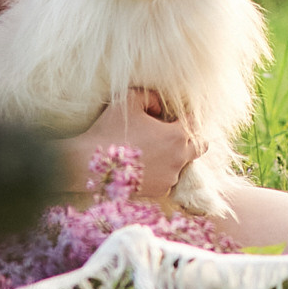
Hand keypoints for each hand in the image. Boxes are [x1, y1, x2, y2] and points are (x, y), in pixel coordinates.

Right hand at [82, 86, 200, 203]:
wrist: (88, 165)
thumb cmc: (109, 130)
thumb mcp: (129, 100)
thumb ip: (151, 96)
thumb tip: (160, 106)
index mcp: (176, 136)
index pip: (195, 122)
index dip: (183, 116)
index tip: (169, 116)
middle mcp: (179, 159)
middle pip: (198, 146)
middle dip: (188, 137)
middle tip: (166, 133)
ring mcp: (170, 178)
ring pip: (182, 163)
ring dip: (172, 156)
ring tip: (148, 150)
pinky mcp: (159, 191)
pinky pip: (168, 178)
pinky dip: (161, 171)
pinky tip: (142, 165)